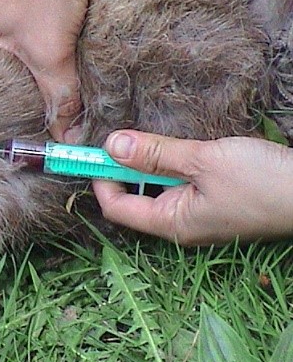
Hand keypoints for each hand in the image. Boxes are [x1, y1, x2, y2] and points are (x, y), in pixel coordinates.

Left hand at [93, 130, 292, 243]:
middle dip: (125, 167)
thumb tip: (111, 145)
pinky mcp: (217, 204)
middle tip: (125, 136)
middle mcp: (181, 225)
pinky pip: (182, 185)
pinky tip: (182, 146)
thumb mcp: (204, 160)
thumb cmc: (264, 182)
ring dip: (152, 163)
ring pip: (159, 188)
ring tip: (156, 137)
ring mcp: (200, 216)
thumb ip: (156, 153)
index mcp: (172, 224)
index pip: (115, 207)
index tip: (98, 149)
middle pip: (134, 197)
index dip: (100, 178)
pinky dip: (174, 165)